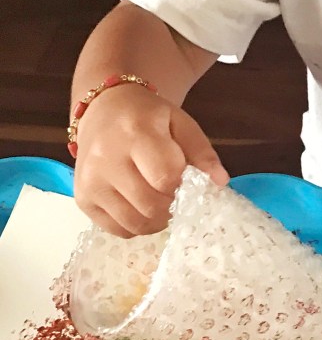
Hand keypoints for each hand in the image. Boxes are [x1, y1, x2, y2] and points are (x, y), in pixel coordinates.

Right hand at [73, 84, 227, 236]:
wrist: (103, 109)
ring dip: (156, 221)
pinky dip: (136, 225)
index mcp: (135, 134)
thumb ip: (202, 152)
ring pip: (134, 223)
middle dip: (171, 206)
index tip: (185, 180)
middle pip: (150, 205)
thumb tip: (221, 182)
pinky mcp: (82, 198)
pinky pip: (117, 229)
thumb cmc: (147, 117)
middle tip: (175, 195)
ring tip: (161, 203)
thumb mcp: (180, 123)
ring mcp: (90, 181)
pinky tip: (140, 207)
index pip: (165, 177)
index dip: (182, 185)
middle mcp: (106, 159)